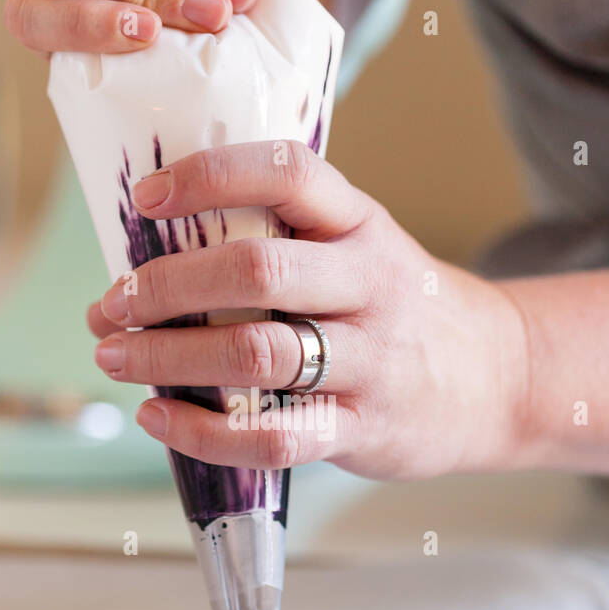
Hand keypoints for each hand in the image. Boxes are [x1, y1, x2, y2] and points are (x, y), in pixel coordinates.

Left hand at [88, 142, 531, 480]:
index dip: (210, 177)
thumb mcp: (361, 247)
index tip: (145, 199)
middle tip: (112, 303)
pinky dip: (204, 432)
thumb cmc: (397, 307)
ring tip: (116, 356)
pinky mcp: (363, 427)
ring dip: (169, 357)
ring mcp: (371, 360)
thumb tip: (157, 249)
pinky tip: (159, 419)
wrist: (497, 378)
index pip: (287, 174)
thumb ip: (285, 238)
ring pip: (258, 354)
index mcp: (361, 224)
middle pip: (257, 270)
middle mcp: (370, 284)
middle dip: (166, 285)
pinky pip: (274, 435)